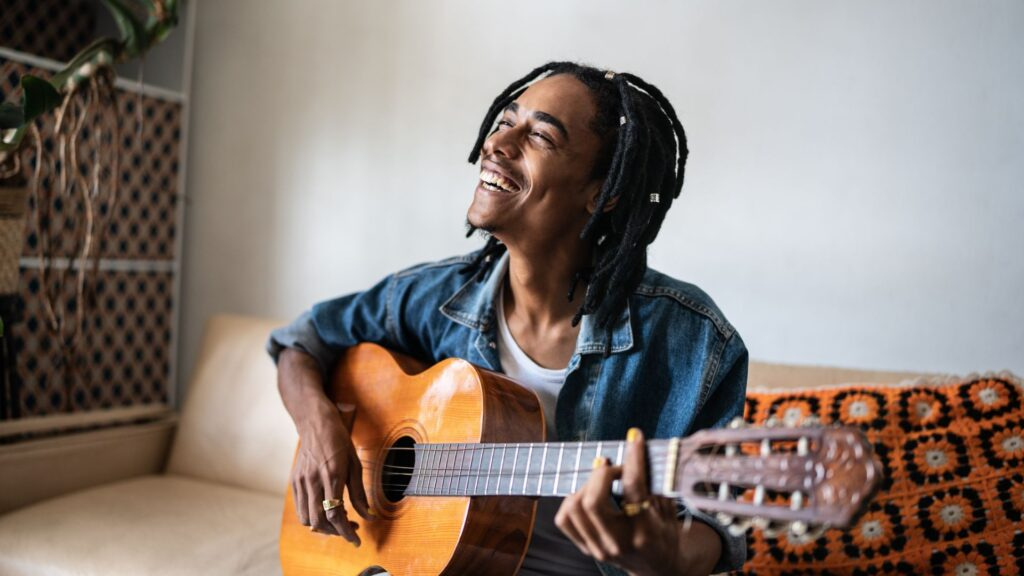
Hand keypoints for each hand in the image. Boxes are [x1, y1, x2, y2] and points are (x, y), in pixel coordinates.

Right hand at [291, 404, 372, 544]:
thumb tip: (368, 515)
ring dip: (323, 527)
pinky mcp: (294, 481)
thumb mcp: (355, 464)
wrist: (315, 423)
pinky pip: (301, 508)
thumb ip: (360, 493)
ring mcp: (301, 481)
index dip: (346, 531)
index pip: (335, 514)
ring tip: (339, 522)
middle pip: (319, 522)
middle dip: (335, 532)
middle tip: (350, 529)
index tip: (356, 540)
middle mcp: (313, 480)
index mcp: (332, 475)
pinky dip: (313, 516)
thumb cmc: (339, 441)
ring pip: (307, 519)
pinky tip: (326, 511)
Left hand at [555, 428, 719, 575]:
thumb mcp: (668, 510)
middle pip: (593, 501)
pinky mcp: (586, 548)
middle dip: (602, 473)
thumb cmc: (665, 535)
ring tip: (601, 478)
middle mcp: (618, 543)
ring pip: (574, 507)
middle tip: (614, 466)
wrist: (658, 568)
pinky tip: (587, 492)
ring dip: (586, 484)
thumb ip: (656, 483)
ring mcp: (599, 548)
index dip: (633, 458)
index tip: (634, 437)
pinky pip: (565, 518)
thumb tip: (640, 449)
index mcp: (645, 532)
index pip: (634, 488)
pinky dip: (571, 498)